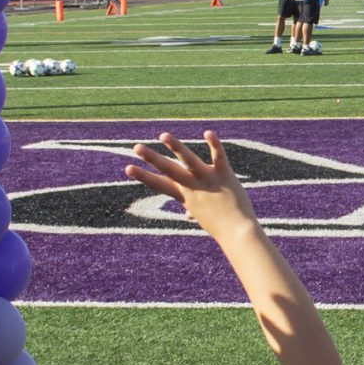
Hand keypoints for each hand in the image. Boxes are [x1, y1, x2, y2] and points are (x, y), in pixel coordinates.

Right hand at [124, 130, 257, 241]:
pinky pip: (218, 157)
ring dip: (175, 147)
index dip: (143, 176)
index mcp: (185, 196)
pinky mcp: (224, 174)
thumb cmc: (220, 227)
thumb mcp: (201, 216)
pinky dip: (214, 144)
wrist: (237, 232)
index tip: (127, 168)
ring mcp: (207, 179)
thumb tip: (187, 214)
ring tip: (163, 135)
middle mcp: (192, 186)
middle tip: (135, 147)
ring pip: (188, 160)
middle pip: (168, 170)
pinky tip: (208, 132)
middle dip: (151, 158)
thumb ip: (193, 209)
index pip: (159, 184)